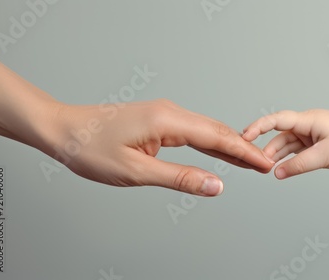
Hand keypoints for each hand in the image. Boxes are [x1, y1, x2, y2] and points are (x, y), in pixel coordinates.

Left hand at [43, 99, 273, 195]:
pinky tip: (220, 152)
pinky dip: (211, 143)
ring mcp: (165, 114)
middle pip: (216, 130)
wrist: (63, 129)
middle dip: (243, 148)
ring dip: (229, 146)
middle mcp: (170, 112)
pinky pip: (193, 132)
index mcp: (167, 121)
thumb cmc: (91, 147)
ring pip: (206, 130)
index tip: (264, 163)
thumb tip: (216, 185)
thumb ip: (180, 177)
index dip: (243, 152)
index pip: (216, 137)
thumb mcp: (136, 171)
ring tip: (251, 161)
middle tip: (265, 164)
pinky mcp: (159, 121)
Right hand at [242, 110, 328, 178]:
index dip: (258, 127)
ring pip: (286, 143)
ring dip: (276, 154)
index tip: (245, 136)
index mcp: (307, 120)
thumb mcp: (323, 156)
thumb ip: (298, 165)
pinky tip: (279, 166)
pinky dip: (287, 157)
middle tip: (256, 163)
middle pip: (279, 134)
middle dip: (266, 147)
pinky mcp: (313, 140)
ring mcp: (309, 132)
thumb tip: (277, 173)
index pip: (276, 120)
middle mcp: (306, 123)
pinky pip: (295, 148)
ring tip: (265, 167)